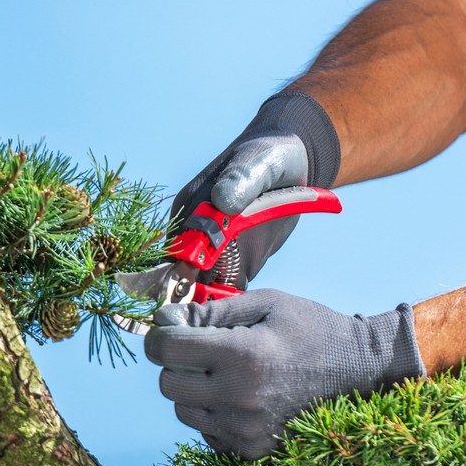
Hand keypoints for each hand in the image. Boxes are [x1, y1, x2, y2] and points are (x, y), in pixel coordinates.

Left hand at [145, 289, 423, 458]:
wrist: (359, 370)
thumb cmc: (311, 328)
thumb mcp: (266, 302)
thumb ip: (213, 310)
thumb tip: (167, 319)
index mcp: (243, 355)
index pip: (167, 350)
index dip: (160, 334)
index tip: (171, 326)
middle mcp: (240, 398)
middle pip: (168, 384)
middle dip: (176, 362)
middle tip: (201, 346)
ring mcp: (246, 429)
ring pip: (184, 410)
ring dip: (193, 388)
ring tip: (224, 370)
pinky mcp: (253, 449)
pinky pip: (207, 432)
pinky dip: (213, 412)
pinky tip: (239, 393)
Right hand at [170, 90, 339, 287]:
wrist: (289, 164)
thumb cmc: (269, 158)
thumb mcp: (259, 164)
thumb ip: (241, 180)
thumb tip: (220, 199)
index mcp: (191, 208)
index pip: (176, 250)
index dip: (185, 272)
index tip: (208, 283)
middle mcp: (196, 232)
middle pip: (186, 276)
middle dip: (199, 294)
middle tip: (225, 301)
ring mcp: (215, 248)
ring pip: (207, 286)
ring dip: (219, 299)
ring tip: (240, 307)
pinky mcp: (237, 259)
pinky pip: (229, 287)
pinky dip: (236, 298)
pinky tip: (250, 303)